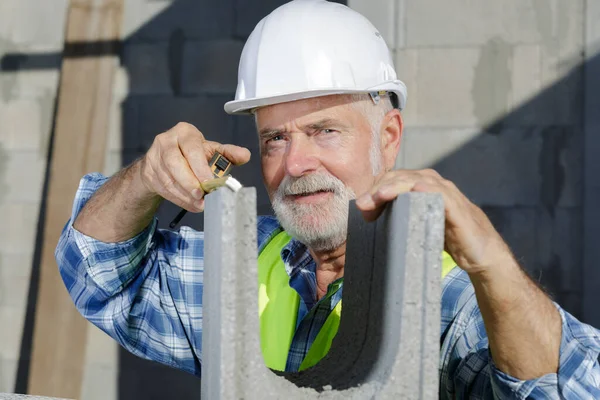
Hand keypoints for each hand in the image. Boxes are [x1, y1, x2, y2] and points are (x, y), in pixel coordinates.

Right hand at [138, 122, 250, 211]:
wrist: (164, 160)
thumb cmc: (192, 154)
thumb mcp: (210, 150)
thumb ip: (227, 153)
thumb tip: (245, 155)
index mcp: (184, 132)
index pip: (191, 149)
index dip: (200, 167)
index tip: (209, 182)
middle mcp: (166, 141)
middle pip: (174, 163)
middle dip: (189, 182)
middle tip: (202, 195)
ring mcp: (154, 157)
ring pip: (168, 179)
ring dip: (185, 195)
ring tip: (199, 204)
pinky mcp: (148, 172)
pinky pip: (163, 189)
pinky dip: (179, 199)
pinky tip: (191, 204)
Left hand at [355, 169, 511, 274]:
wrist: (481, 254)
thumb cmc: (445, 238)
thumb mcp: (416, 224)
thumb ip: (396, 215)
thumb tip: (366, 214)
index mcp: (421, 185)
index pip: (393, 178)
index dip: (375, 189)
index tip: (361, 207)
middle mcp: (433, 184)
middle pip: (401, 177)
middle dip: (379, 188)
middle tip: (363, 205)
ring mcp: (447, 194)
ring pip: (417, 181)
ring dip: (397, 187)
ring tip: (380, 196)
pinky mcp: (458, 208)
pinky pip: (442, 195)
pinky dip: (428, 190)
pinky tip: (416, 190)